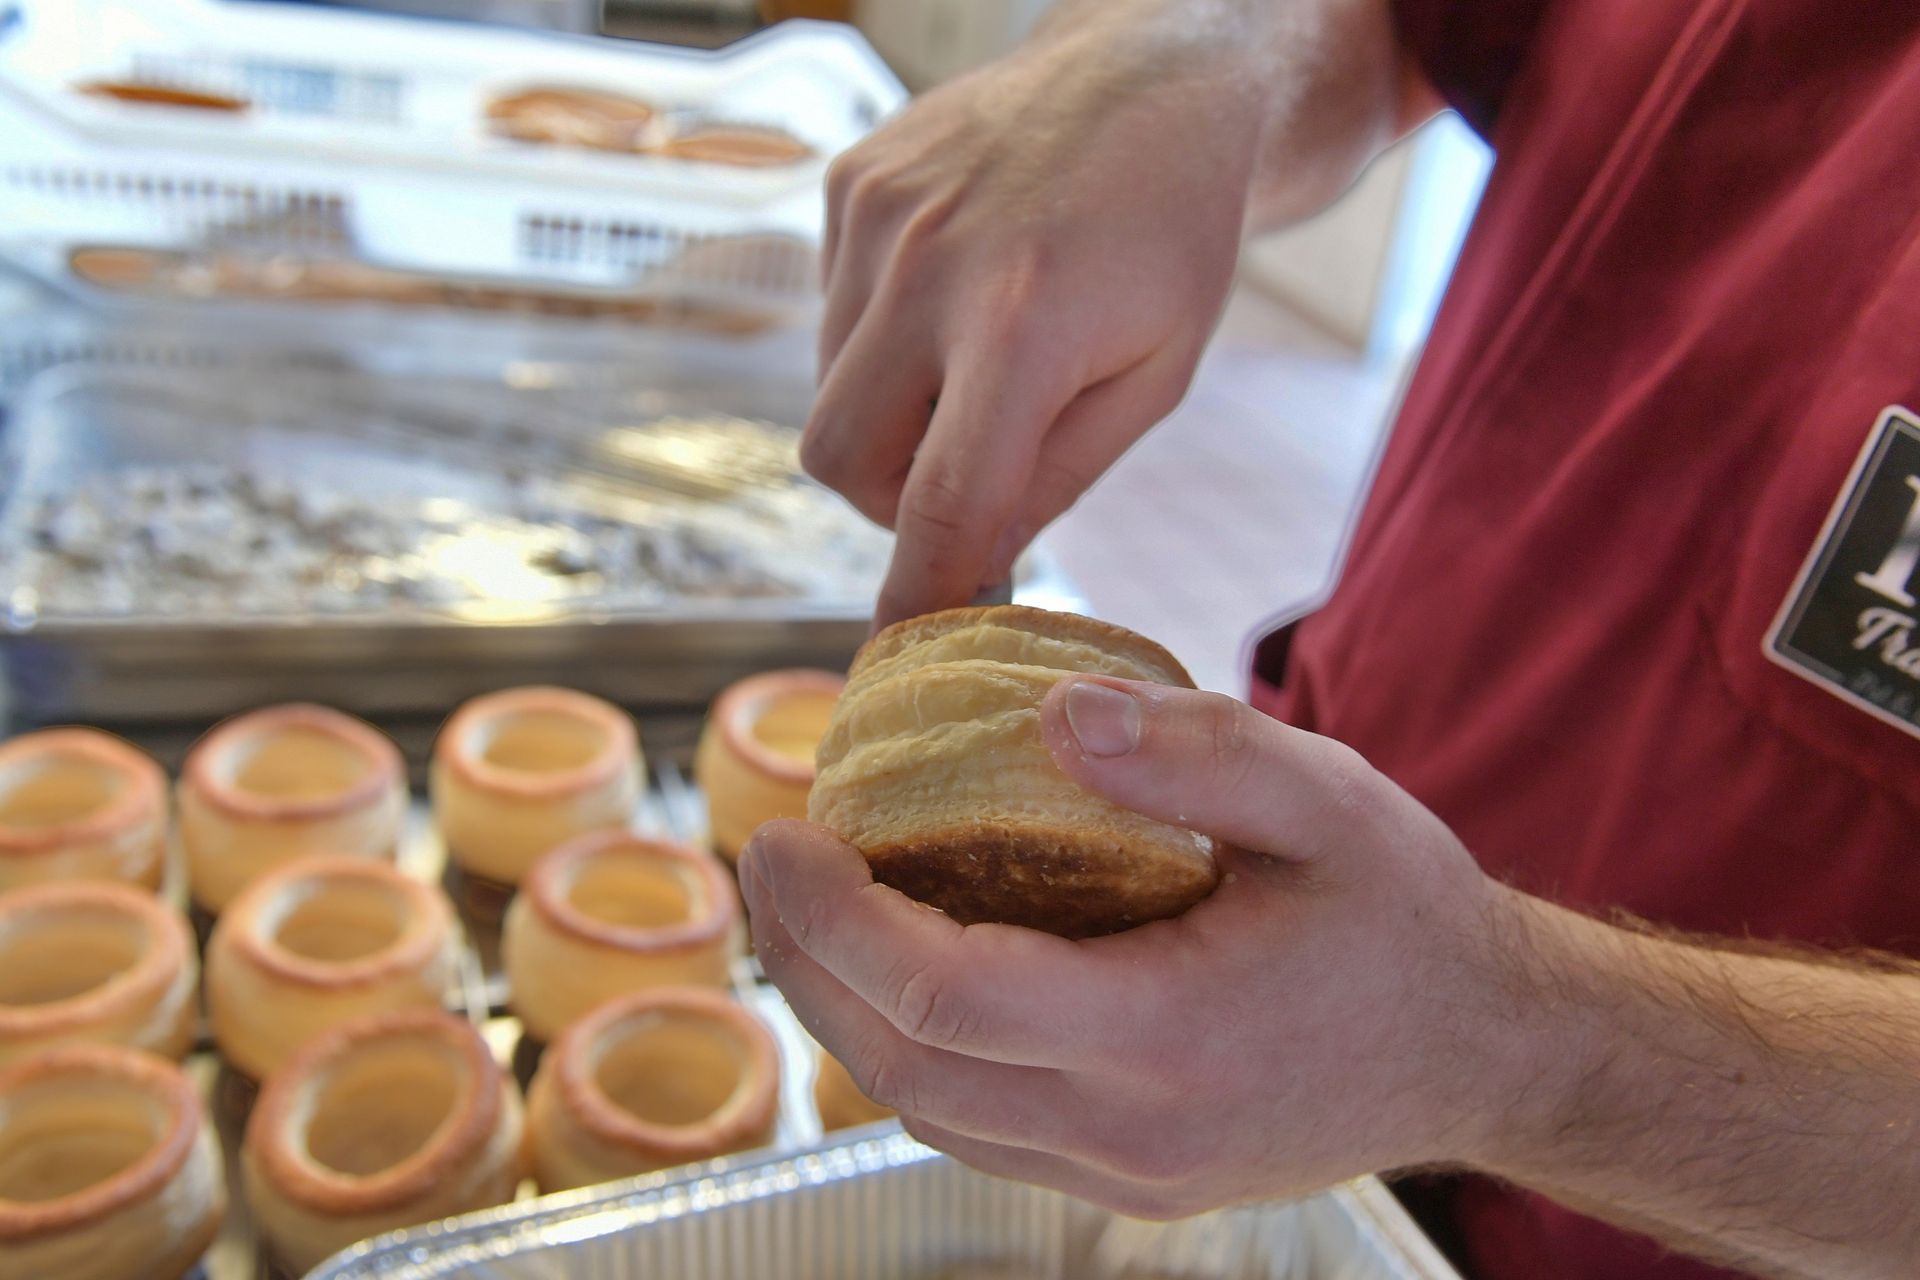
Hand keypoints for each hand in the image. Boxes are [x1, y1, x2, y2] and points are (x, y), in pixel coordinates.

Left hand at [740, 676, 1533, 1216]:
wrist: (1488, 1051)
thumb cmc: (1407, 919)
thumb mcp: (1326, 801)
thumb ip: (1193, 752)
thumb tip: (1050, 715)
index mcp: (1170, 1038)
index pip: (943, 1000)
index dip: (834, 920)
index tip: (784, 834)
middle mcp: (1132, 1131)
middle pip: (903, 1067)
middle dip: (807, 960)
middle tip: (772, 854)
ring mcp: (1126, 1173)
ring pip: (926, 1111)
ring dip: (848, 1009)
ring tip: (816, 906)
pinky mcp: (1128, 1179)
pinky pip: (978, 1127)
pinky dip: (915, 1051)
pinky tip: (906, 971)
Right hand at [803, 21, 1271, 627]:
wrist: (1150, 75)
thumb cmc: (1170, 236)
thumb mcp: (1153, 376)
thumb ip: (1056, 476)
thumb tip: (969, 561)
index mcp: (1023, 326)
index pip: (939, 502)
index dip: (915, 592)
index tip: (898, 652)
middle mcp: (927, 267)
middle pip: (840, 459)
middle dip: (889, 501)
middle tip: (961, 479)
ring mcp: (875, 217)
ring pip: (828, 391)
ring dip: (888, 416)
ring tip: (974, 363)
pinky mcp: (848, 184)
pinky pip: (832, 315)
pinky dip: (880, 341)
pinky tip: (953, 295)